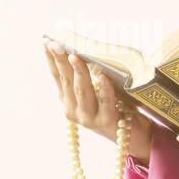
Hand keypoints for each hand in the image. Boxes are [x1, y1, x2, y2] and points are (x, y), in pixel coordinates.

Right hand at [43, 39, 153, 164]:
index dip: (51, 59)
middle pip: (67, 81)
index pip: (57, 76)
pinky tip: (103, 76)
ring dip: (78, 72)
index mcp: (68, 100)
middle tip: (57, 44)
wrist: (133, 137)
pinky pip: (105, 103)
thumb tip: (86, 49)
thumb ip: (89, 77)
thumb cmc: (116, 107)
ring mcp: (88, 118)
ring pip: (82, 91)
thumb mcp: (97, 92)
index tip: (45, 41)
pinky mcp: (106, 122)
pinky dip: (104, 90)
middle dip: (61, 60)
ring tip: (75, 56)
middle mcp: (74, 110)